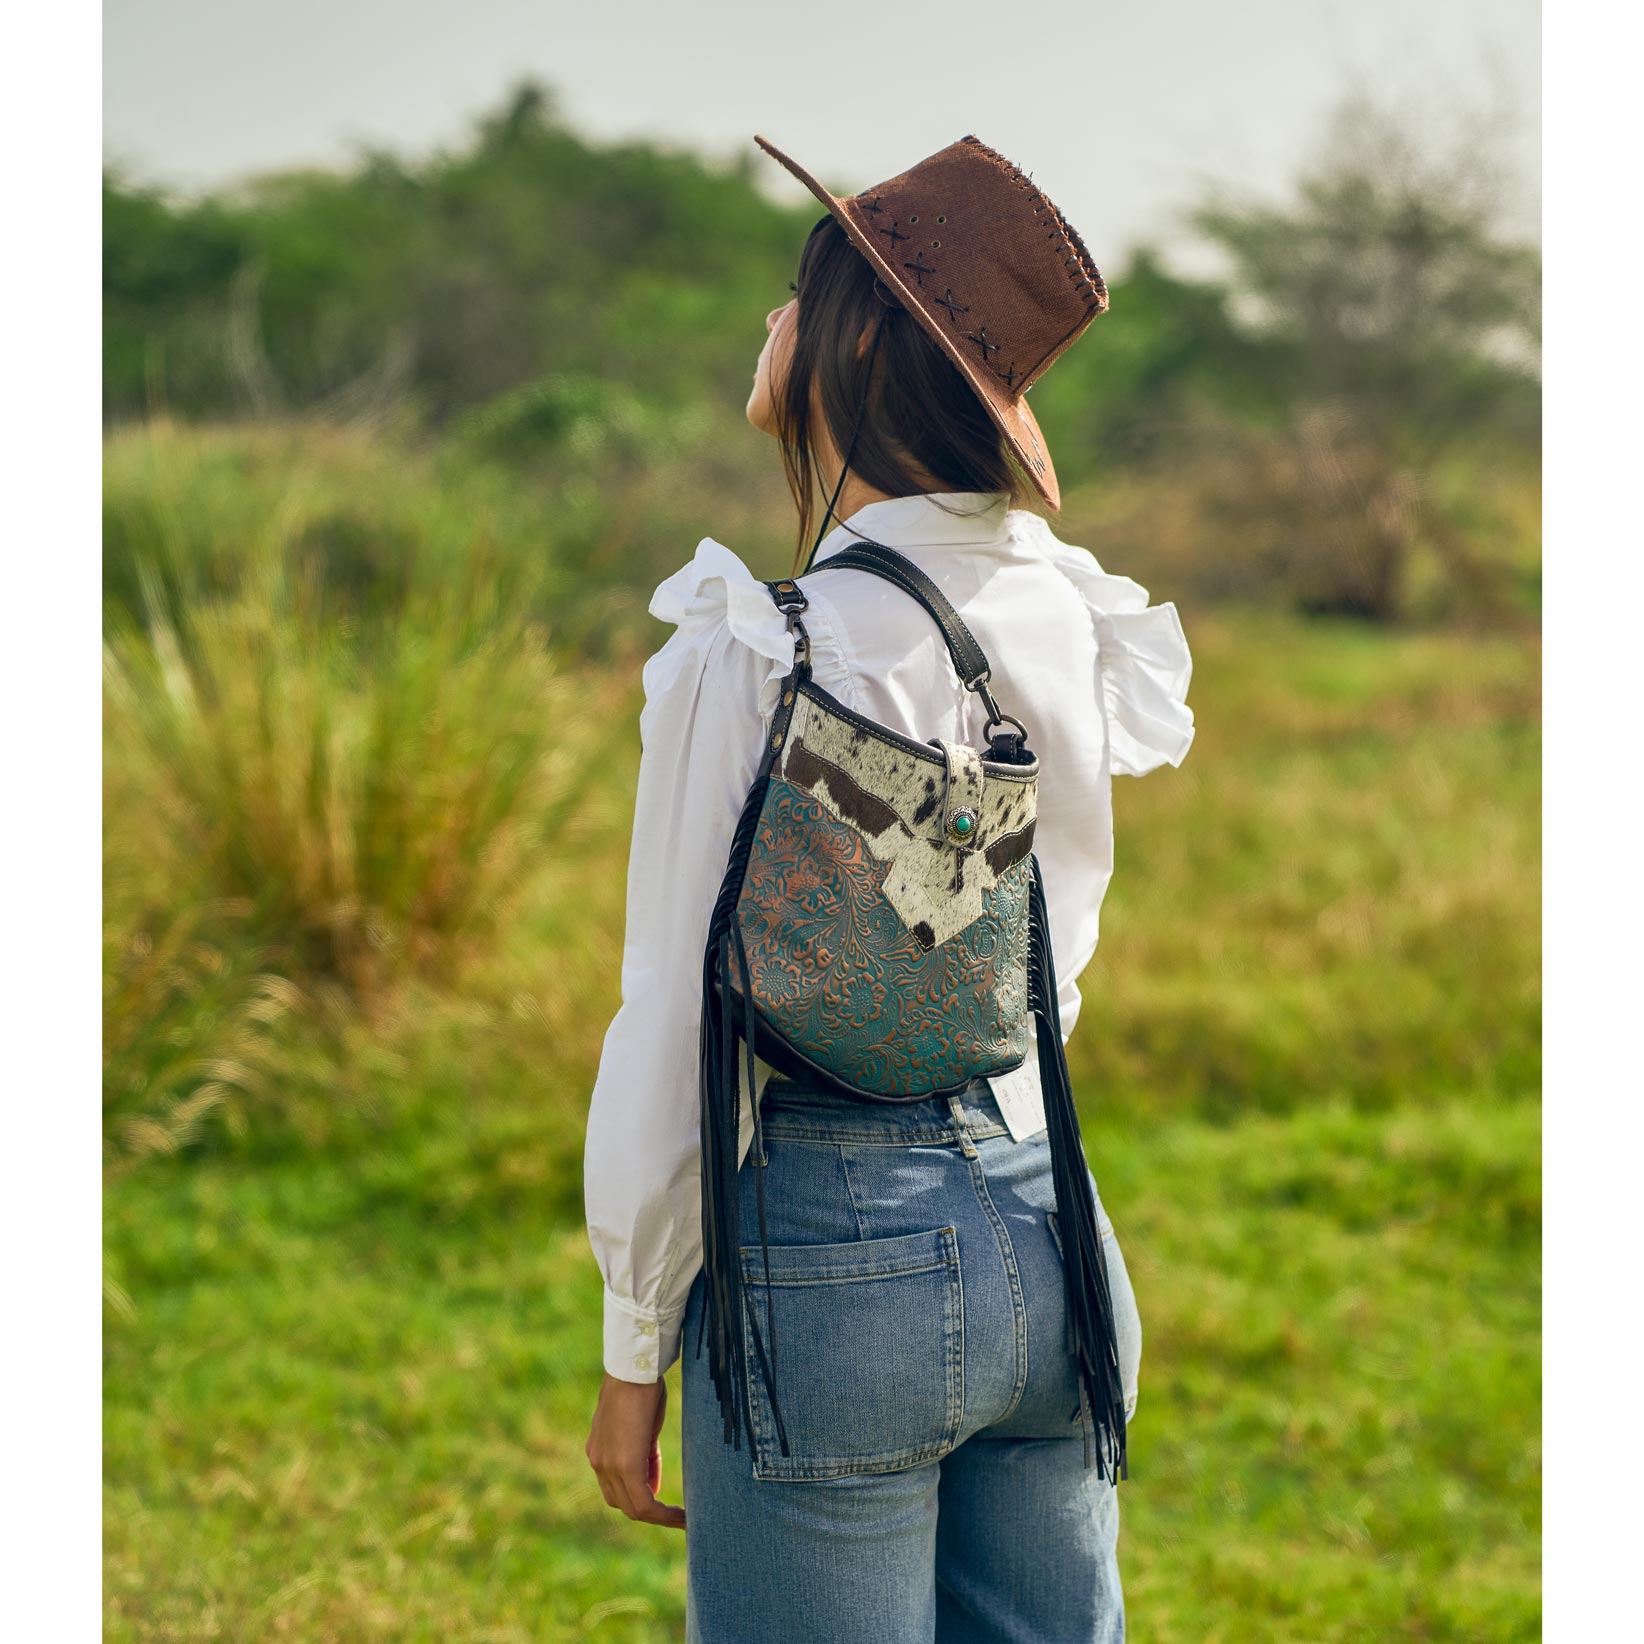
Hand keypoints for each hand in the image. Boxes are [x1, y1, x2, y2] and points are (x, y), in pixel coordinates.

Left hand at [586, 1371, 686, 1529]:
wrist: (635, 1368)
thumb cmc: (643, 1388)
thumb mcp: (642, 1427)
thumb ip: (643, 1455)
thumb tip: (651, 1484)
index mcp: (599, 1452)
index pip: (616, 1489)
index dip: (640, 1497)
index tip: (663, 1497)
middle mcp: (599, 1463)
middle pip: (622, 1503)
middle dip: (649, 1510)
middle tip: (675, 1512)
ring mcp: (608, 1466)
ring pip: (633, 1508)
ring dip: (657, 1516)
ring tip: (681, 1518)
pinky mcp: (625, 1466)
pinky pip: (644, 1503)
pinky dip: (662, 1515)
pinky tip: (681, 1517)